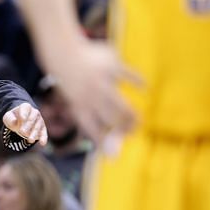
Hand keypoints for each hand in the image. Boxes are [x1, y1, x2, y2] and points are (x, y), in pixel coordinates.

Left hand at [2, 102, 48, 145]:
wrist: (20, 121)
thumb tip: (14, 122)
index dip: (24, 114)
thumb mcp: (8, 117)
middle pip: (32, 119)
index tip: (22, 119)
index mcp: (26, 107)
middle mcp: (34, 112)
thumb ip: (9, 118)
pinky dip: (43, 138)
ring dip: (34, 134)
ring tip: (30, 140)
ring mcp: (39, 120)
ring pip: (38, 127)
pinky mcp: (42, 128)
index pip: (25, 108)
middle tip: (22, 132)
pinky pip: (43, 133)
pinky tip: (42, 143)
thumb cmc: (13, 118)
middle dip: (28, 126)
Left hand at [44, 38, 142, 153]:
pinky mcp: (112, 65)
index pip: (92, 128)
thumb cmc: (75, 86)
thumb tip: (112, 153)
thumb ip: (97, 126)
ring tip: (139, 121)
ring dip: (132, 115)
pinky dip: (138, 81)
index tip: (113, 154)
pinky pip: (128, 75)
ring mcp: (102, 81)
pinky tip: (145, 88)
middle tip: (133, 133)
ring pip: (120, 102)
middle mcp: (91, 95)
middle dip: (123, 129)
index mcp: (80, 106)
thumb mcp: (80, 104)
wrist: (64, 55)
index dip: (102, 141)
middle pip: (110, 118)